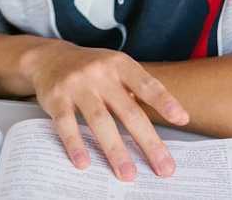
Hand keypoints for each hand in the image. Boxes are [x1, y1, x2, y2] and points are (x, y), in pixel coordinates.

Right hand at [23, 40, 189, 180]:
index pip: (146, 84)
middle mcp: (100, 73)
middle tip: (163, 167)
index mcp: (119, 64)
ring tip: (128, 174)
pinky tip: (84, 162)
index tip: (181, 119)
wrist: (49, 57)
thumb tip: (168, 119)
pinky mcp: (56, 98)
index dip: (164, 101)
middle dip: (148, 141)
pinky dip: (76, 144)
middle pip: (128, 110)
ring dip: (116, 150)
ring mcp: (77, 85)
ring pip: (100, 120)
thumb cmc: (92, 68)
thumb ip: (136, 88)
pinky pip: (66, 124)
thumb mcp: (115, 67)